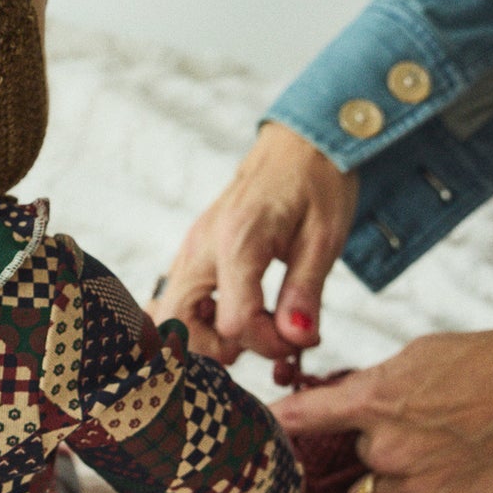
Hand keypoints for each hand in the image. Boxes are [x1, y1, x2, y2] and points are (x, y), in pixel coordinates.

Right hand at [155, 122, 358, 362]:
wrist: (299, 144)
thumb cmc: (317, 184)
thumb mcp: (325, 239)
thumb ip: (306, 293)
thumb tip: (297, 339)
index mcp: (237, 241)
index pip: (234, 323)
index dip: (269, 343)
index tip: (299, 335)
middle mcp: (201, 247)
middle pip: (178, 324)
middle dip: (221, 349)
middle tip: (263, 338)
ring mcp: (190, 250)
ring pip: (168, 316)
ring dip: (207, 336)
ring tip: (252, 325)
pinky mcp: (191, 254)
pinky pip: (177, 300)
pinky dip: (199, 320)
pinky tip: (234, 312)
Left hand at [272, 319, 492, 492]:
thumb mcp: (423, 355)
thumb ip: (376, 385)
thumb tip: (347, 404)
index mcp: (375, 398)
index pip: (304, 418)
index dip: (276, 429)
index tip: (253, 438)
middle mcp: (388, 447)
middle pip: (355, 458)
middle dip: (378, 448)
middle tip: (426, 430)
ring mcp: (417, 489)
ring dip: (394, 487)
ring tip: (441, 461)